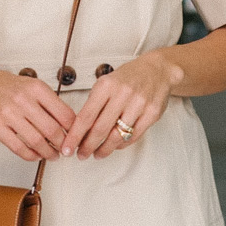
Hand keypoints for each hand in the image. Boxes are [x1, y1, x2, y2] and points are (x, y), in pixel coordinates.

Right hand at [0, 66, 75, 162]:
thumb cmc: (6, 87)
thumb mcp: (31, 86)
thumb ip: (49, 103)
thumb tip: (69, 125)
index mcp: (36, 88)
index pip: (64, 113)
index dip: (74, 130)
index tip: (76, 137)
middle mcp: (22, 99)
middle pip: (52, 130)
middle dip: (63, 145)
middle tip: (66, 150)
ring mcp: (8, 114)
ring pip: (37, 141)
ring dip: (48, 153)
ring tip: (52, 155)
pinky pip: (19, 148)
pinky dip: (31, 156)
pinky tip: (36, 156)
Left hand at [63, 50, 181, 158]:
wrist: (157, 70)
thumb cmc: (128, 78)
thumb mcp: (106, 83)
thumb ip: (94, 104)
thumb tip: (79, 130)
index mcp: (106, 85)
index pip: (86, 116)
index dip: (75, 136)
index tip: (67, 148)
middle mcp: (123, 94)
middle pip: (100, 129)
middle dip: (87, 146)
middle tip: (81, 155)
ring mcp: (139, 104)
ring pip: (117, 136)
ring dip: (104, 149)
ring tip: (97, 154)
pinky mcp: (152, 113)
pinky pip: (133, 136)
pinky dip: (121, 145)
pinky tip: (114, 146)